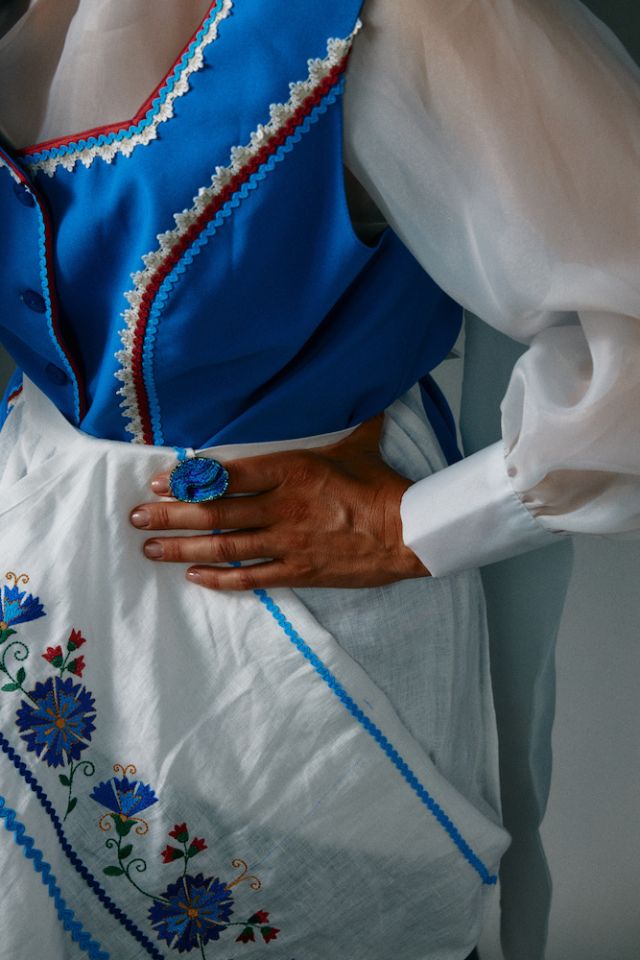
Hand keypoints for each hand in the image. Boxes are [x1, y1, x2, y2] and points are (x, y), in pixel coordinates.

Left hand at [129, 414, 430, 589]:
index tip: (160, 481)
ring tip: (150, 549)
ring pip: (224, 545)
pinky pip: (251, 576)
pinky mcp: (297, 570)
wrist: (408, 532)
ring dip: (183, 548)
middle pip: (215, 512)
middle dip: (170, 515)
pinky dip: (221, 578)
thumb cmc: (380, 486)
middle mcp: (281, 506)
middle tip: (137, 518)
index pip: (228, 474)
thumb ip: (345, 420)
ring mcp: (287, 541)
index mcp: (291, 470)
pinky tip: (195, 576)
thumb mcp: (358, 446)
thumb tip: (361, 392)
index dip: (189, 479)